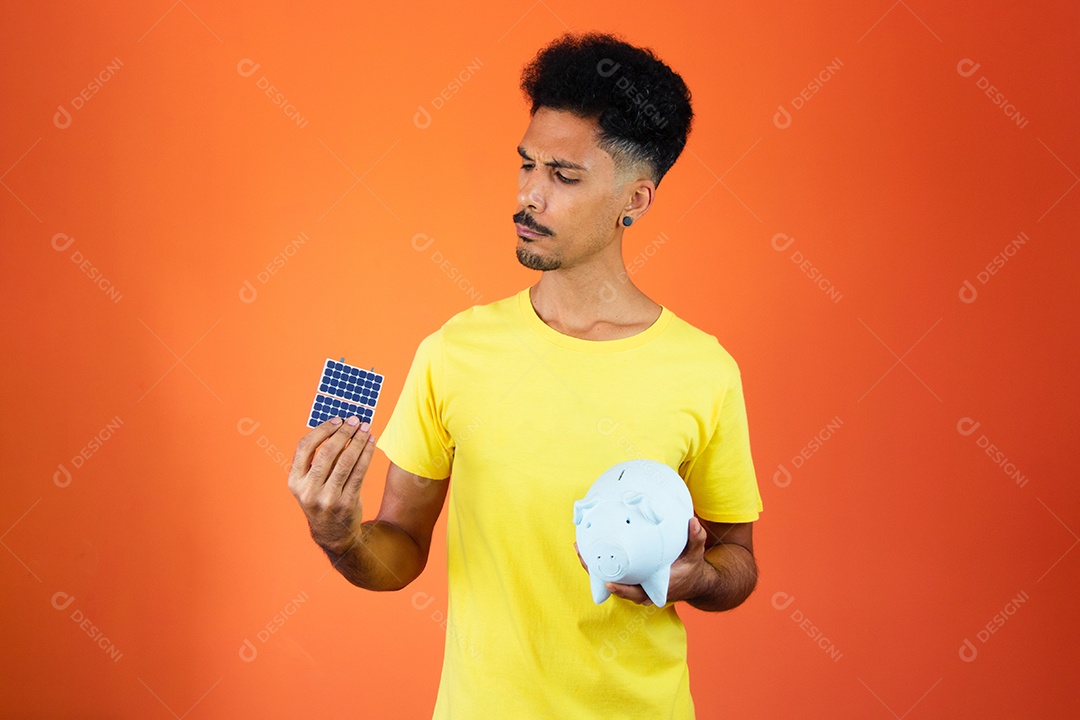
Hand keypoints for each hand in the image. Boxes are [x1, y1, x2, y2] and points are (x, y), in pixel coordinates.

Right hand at [288, 416, 376, 553]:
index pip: (304, 447)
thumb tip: (339, 427)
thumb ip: (317, 459)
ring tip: (366, 429)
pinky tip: (370, 443)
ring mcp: (328, 498)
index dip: (322, 430)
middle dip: (344, 432)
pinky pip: (359, 472)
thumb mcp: (309, 483)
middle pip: (328, 452)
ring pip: (346, 461)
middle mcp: (309, 490)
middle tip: (355, 420)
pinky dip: (366, 454)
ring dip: (358, 441)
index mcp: (294, 481)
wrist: (333, 533)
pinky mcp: (347, 502)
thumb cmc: (321, 499)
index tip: (337, 420)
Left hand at [575, 517, 709, 605]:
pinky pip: (612, 574)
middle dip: (598, 574)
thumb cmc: (691, 569)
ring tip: (581, 549)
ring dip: (594, 568)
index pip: (636, 592)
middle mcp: (643, 590)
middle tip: (585, 558)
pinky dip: (600, 564)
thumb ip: (695, 539)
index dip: (622, 590)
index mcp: (657, 587)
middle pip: (616, 586)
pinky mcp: (631, 579)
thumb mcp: (695, 555)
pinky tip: (588, 549)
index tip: (609, 584)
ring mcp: (635, 585)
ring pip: (611, 580)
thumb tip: (693, 523)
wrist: (691, 582)